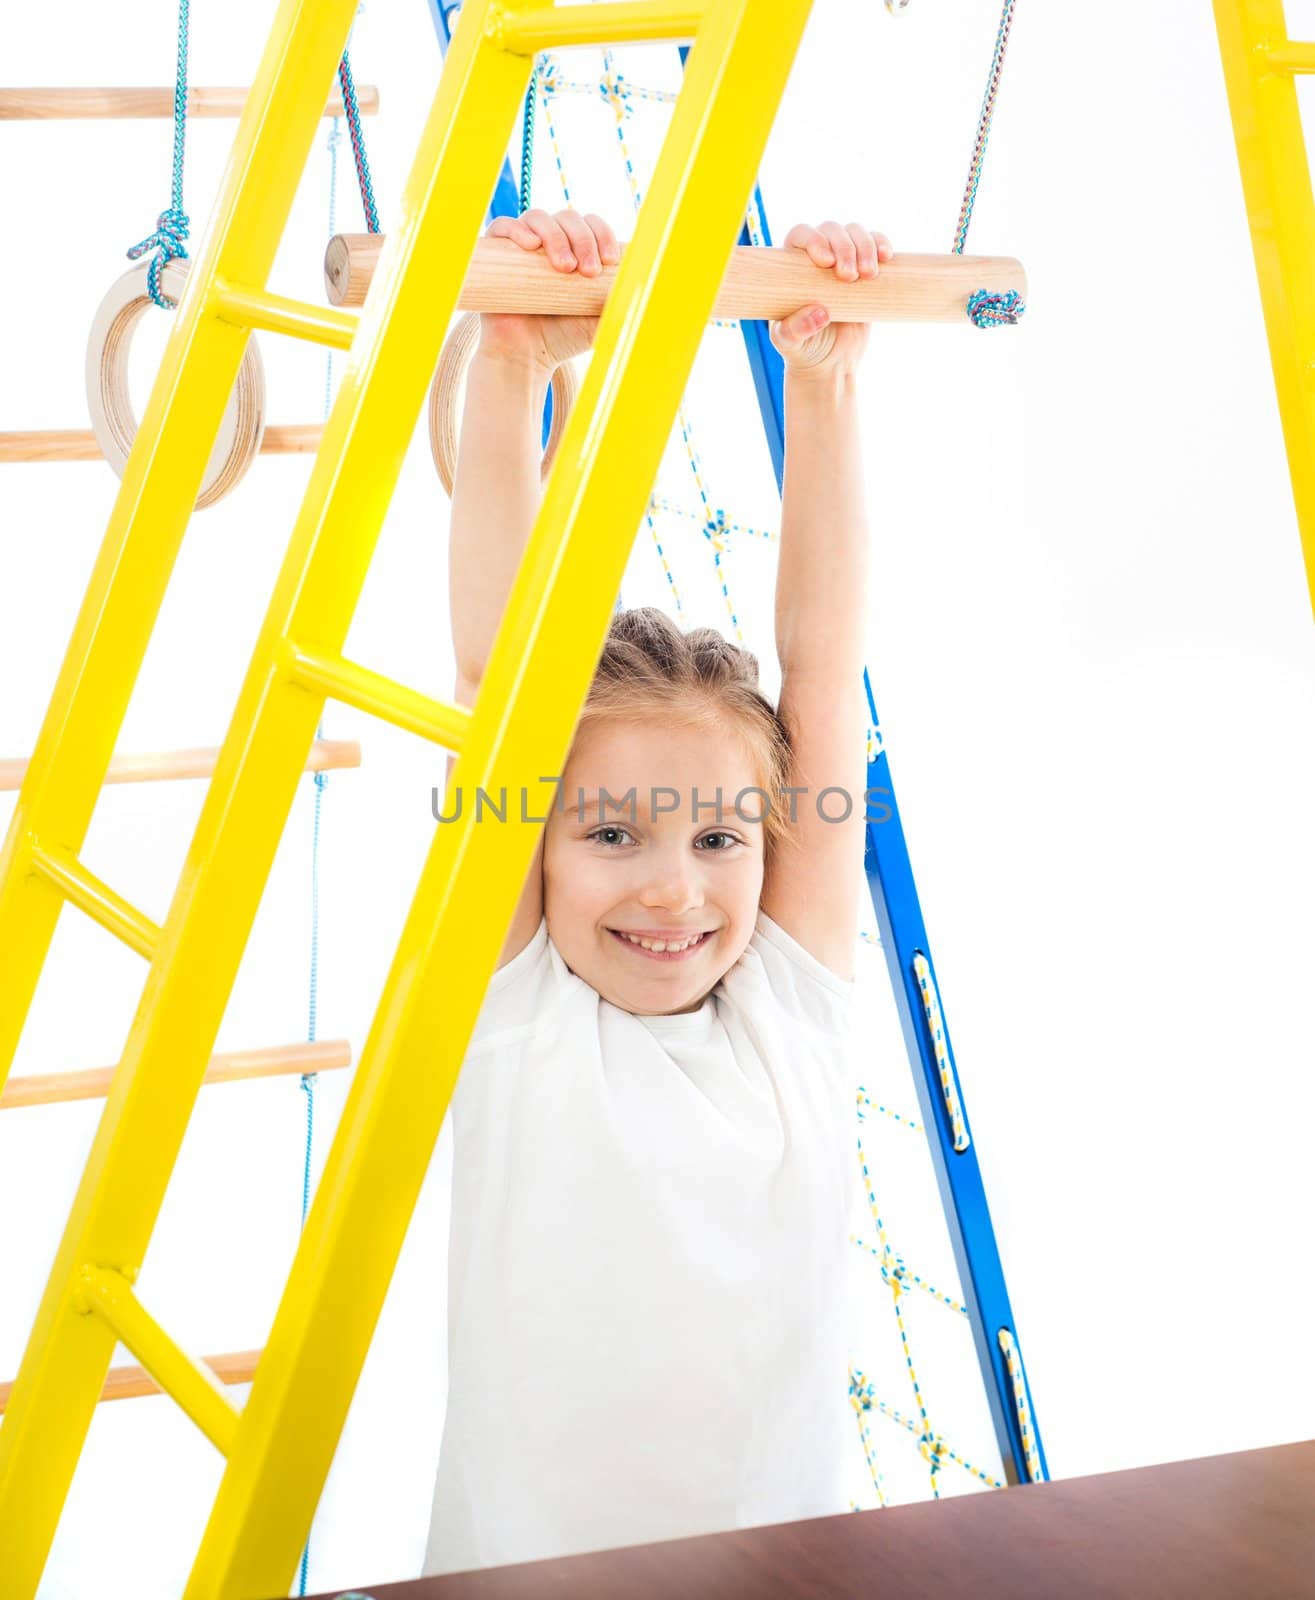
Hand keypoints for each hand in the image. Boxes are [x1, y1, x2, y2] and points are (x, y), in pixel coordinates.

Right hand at [477, 208, 619, 372]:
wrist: (527, 357)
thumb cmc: (565, 338)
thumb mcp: (601, 318)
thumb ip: (622, 302)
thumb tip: (653, 287)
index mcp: (576, 250)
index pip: (592, 224)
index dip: (602, 234)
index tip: (609, 261)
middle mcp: (550, 242)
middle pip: (568, 218)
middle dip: (582, 239)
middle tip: (587, 271)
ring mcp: (522, 246)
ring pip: (538, 218)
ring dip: (555, 236)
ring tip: (563, 268)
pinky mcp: (496, 254)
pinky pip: (503, 226)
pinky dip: (516, 229)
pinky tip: (530, 245)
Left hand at [770, 222, 891, 379]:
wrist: (830, 361)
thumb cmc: (802, 348)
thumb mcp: (789, 343)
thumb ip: (795, 330)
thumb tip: (819, 313)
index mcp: (791, 265)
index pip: (800, 235)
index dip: (814, 239)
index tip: (825, 261)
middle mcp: (817, 256)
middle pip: (831, 229)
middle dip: (843, 247)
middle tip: (848, 276)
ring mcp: (843, 259)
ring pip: (855, 232)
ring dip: (865, 246)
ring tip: (868, 275)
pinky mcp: (865, 268)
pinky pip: (876, 243)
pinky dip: (882, 244)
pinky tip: (886, 257)